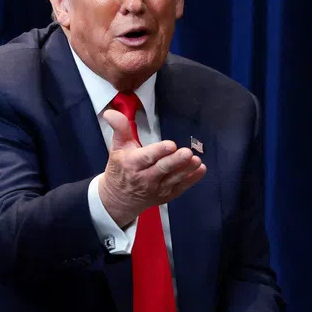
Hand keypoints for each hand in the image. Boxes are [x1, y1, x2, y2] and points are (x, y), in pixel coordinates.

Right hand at [98, 108, 205, 227]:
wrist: (119, 198)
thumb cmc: (120, 168)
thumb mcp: (117, 147)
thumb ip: (119, 128)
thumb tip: (110, 112)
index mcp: (132, 164)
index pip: (147, 157)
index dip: (159, 151)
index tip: (171, 145)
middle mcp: (145, 178)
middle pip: (162, 169)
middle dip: (175, 161)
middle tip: (187, 153)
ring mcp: (157, 189)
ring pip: (174, 179)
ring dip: (186, 170)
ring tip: (196, 160)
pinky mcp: (167, 195)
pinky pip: (181, 187)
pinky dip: (192, 180)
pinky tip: (201, 170)